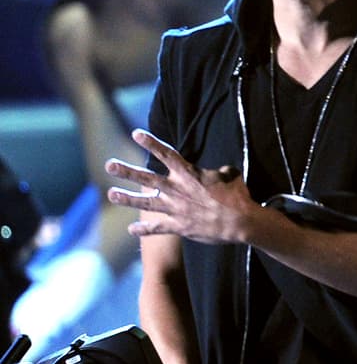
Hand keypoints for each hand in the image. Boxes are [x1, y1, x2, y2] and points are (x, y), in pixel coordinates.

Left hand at [104, 128, 258, 243]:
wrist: (240, 222)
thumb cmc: (237, 196)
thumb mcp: (230, 175)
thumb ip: (217, 171)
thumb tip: (217, 171)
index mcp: (189, 174)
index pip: (166, 154)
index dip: (151, 143)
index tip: (136, 134)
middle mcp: (177, 190)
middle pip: (147, 178)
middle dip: (127, 172)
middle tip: (109, 165)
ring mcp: (176, 209)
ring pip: (146, 203)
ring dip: (127, 198)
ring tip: (111, 194)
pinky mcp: (179, 227)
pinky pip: (157, 228)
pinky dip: (144, 229)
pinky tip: (132, 229)